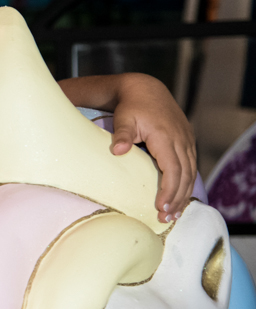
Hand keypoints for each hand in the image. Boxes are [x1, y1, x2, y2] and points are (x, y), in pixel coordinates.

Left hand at [109, 75, 196, 222]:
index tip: (160, 207)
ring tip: (173, 214)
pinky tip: (180, 197)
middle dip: (176, 198)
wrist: (145, 89)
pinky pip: (190, 166)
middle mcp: (180, 140)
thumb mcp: (124, 119)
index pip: (171, 168)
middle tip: (166, 218)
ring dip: (183, 194)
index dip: (168, 190)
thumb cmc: (131, 106)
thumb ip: (122, 135)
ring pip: (190, 173)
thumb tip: (117, 151)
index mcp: (165, 137)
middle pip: (183, 175)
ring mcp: (186, 141)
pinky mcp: (186, 142)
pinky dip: (187, 183)